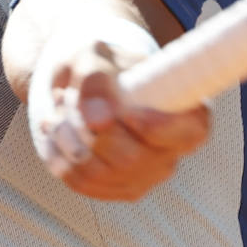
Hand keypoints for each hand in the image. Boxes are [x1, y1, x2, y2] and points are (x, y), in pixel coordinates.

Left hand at [30, 37, 208, 200]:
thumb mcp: (96, 57)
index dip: (159, 127)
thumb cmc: (103, 65)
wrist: (89, 82)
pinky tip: (56, 132)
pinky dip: (60, 156)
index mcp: (187, 112)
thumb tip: (99, 120)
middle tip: (69, 97)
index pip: (190, 132)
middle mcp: (173, 150)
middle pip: (130, 158)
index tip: (128, 112)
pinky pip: (84, 183)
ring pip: (99, 173)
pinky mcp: (121, 189)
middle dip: (89, 128)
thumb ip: (97, 81)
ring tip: (60, 109)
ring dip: (68, 140)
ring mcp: (148, 175)